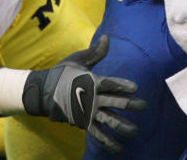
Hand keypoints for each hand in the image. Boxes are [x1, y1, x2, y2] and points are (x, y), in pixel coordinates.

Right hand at [22, 36, 145, 153]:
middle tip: (144, 106)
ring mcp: (88, 112)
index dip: (123, 85)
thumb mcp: (78, 60)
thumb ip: (96, 52)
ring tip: (135, 131)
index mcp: (92, 81)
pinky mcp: (83, 122)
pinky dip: (108, 142)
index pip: (110, 83)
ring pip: (109, 121)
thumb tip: (107, 38)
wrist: (43, 91)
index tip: (135, 88)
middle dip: (131, 105)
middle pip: (114, 102)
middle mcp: (91, 97)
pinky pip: (97, 134)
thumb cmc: (63, 72)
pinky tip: (119, 148)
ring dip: (123, 127)